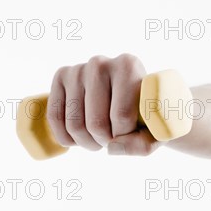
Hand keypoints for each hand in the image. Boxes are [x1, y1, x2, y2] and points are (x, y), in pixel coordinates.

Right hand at [46, 53, 162, 155]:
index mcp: (129, 66)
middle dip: (105, 141)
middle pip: (96, 123)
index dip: (125, 137)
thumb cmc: (147, 114)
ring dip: (88, 143)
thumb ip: (142, 144)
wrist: (131, 95)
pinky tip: (79, 139)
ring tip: (100, 139)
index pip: (121, 116)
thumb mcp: (156, 131)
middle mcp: (100, 63)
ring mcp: (77, 70)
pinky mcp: (60, 78)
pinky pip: (55, 117)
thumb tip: (111, 148)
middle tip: (113, 140)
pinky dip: (66, 138)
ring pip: (75, 124)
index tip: (131, 135)